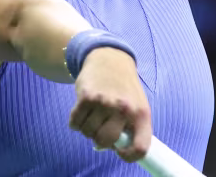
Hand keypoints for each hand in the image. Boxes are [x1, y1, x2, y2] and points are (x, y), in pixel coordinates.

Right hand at [69, 47, 151, 162]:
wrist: (110, 59)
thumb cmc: (124, 89)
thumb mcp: (135, 106)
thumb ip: (126, 128)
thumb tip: (106, 148)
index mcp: (141, 114)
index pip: (140, 147)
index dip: (129, 156)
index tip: (119, 151)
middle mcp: (125, 108)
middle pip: (105, 142)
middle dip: (100, 140)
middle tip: (101, 127)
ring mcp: (105, 102)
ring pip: (88, 133)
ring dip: (87, 128)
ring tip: (94, 114)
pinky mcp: (87, 97)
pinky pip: (75, 123)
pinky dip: (75, 121)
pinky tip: (83, 110)